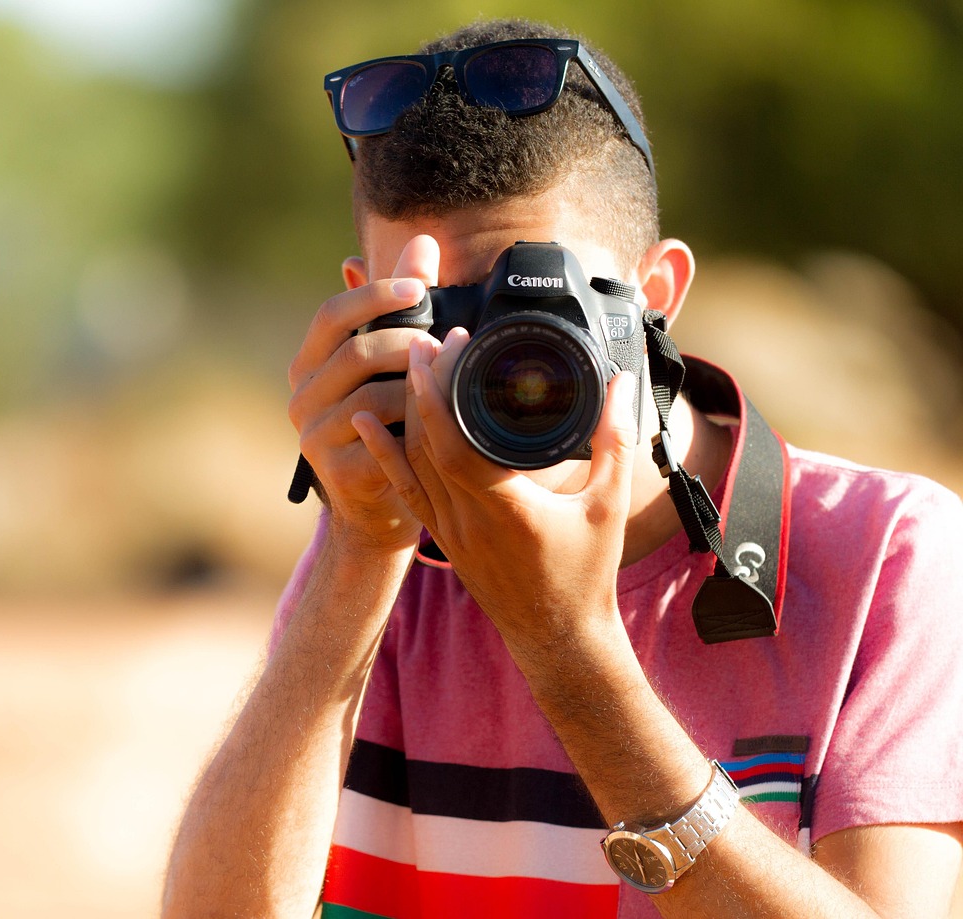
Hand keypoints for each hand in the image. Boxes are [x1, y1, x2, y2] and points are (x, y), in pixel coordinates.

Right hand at [287, 236, 439, 551]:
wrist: (379, 504)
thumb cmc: (388, 424)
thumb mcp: (392, 362)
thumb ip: (403, 304)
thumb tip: (422, 242)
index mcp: (310, 363)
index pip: (331, 316)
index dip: (374, 297)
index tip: (419, 288)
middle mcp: (302, 397)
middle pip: (355, 355)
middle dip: (407, 345)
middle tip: (445, 346)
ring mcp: (313, 437)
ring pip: (372, 399)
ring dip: (418, 389)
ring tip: (450, 384)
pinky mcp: (336, 472)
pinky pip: (381, 442)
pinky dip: (414, 429)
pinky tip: (438, 423)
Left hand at [352, 329, 639, 655]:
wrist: (557, 637)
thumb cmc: (586, 573)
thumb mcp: (609, 505)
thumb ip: (615, 442)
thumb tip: (621, 385)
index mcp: (504, 507)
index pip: (454, 440)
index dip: (441, 390)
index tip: (447, 346)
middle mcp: (466, 518)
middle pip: (426, 442)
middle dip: (423, 386)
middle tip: (428, 340)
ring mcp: (448, 530)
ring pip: (410, 462)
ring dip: (407, 411)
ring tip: (411, 366)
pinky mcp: (442, 538)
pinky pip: (405, 489)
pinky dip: (385, 454)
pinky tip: (367, 424)